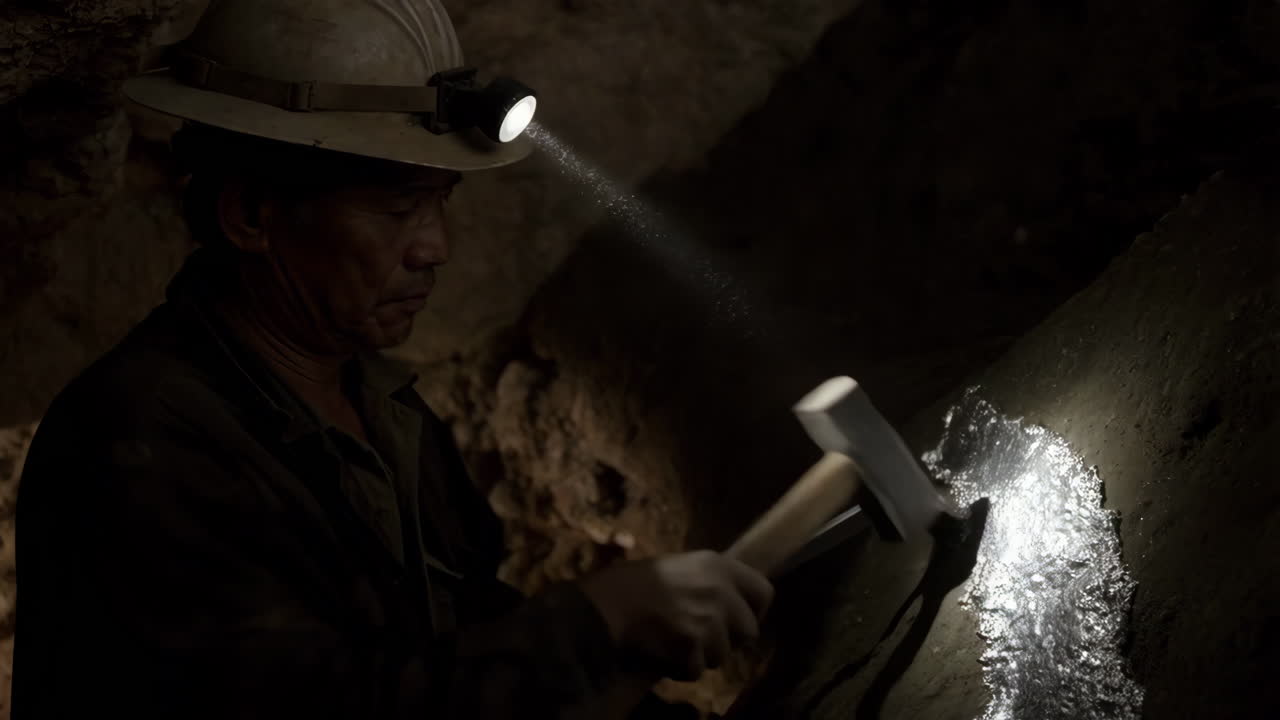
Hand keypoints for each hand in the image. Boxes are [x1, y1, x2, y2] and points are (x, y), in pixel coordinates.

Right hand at [577, 550, 773, 680]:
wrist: (604, 608)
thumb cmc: (631, 585)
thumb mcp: (676, 567)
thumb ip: (707, 581)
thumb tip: (729, 599)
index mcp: (718, 565)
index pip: (764, 591)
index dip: (753, 610)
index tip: (737, 620)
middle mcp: (720, 591)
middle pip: (749, 631)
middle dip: (727, 640)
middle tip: (699, 637)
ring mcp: (709, 620)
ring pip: (722, 655)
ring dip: (700, 656)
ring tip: (672, 641)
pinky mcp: (693, 646)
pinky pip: (696, 670)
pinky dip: (679, 668)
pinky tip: (661, 651)